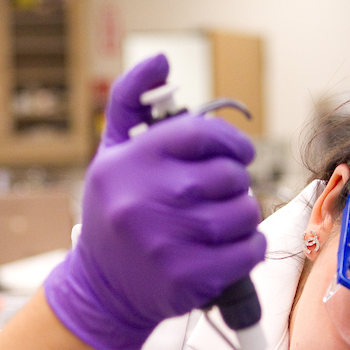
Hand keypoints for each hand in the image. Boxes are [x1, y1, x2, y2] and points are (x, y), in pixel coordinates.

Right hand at [43, 60, 265, 349]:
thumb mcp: (111, 154)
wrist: (101, 290)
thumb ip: (130, 101)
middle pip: (228, 175)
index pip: (201, 134)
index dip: (231, 142)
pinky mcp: (186, 278)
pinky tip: (228, 249)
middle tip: (218, 196)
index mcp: (128, 163)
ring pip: (243, 213)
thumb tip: (159, 59)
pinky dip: (248, 248)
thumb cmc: (114, 213)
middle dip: (234, 184)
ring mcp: (164, 242)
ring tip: (221, 224)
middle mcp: (142, 200)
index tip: (238, 154)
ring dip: (243, 216)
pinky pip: (247, 251)